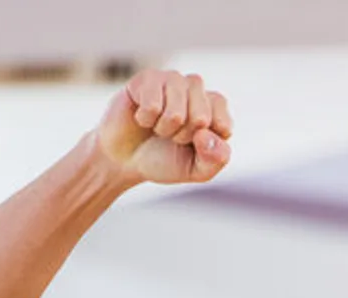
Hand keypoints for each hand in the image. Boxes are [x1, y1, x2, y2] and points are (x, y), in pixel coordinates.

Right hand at [94, 69, 232, 186]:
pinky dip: (145, 120)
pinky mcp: (148, 77)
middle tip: (171, 136)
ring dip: (163, 129)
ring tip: (156, 127)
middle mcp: (196, 89)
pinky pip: (152, 105)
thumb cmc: (164, 160)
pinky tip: (141, 117)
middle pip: (201, 118)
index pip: (223, 124)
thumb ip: (217, 158)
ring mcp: (172, 80)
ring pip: (176, 113)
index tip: (192, 145)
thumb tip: (206, 134)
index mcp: (215, 108)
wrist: (124, 159)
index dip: (204, 144)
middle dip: (182, 137)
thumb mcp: (198, 170)